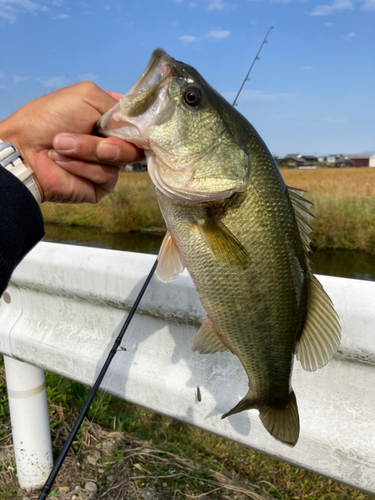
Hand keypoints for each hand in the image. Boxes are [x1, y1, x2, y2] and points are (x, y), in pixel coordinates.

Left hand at [0, 82, 142, 202]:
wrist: (25, 149)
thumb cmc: (49, 118)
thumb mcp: (88, 95)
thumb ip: (120, 106)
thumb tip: (143, 125)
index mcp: (111, 118)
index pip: (140, 122)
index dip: (141, 125)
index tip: (136, 124)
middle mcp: (113, 140)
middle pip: (136, 143)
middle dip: (111, 139)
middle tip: (89, 133)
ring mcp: (108, 164)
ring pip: (120, 160)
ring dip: (89, 151)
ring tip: (62, 146)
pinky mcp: (101, 185)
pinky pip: (107, 176)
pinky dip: (84, 167)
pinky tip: (64, 162)